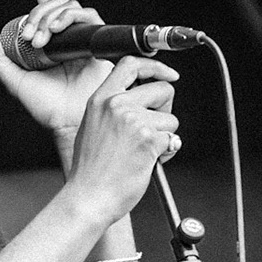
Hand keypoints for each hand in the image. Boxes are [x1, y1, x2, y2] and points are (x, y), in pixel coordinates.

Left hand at [0, 0, 116, 143]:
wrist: (67, 119)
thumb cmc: (44, 105)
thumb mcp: (13, 80)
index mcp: (46, 38)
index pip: (44, 3)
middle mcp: (64, 34)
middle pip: (54, 3)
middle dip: (38, 14)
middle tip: (30, 37)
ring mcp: (80, 36)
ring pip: (68, 6)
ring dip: (51, 17)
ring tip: (42, 41)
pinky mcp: (94, 41)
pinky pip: (86, 17)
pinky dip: (69, 18)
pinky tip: (58, 32)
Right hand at [63, 54, 180, 222]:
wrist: (89, 197)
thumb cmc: (90, 171)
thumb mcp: (92, 127)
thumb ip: (113, 109)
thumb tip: (142, 102)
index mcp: (100, 99)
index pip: (130, 65)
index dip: (154, 67)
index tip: (168, 74)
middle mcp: (116, 106)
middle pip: (162, 89)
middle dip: (166, 109)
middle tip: (155, 128)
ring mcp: (133, 121)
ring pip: (170, 119)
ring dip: (164, 136)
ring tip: (144, 152)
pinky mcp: (148, 139)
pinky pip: (172, 140)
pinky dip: (166, 153)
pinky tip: (147, 162)